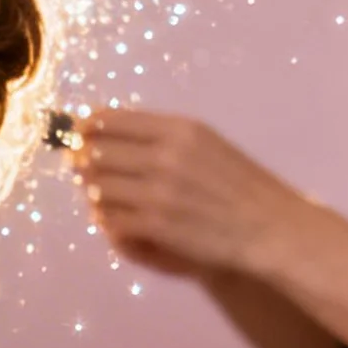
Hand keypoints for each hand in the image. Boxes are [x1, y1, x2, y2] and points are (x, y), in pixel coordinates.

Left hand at [79, 110, 306, 277]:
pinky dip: (106, 221)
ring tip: (103, 198)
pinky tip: (115, 221)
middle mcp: (166, 156)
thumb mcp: (205, 144)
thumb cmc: (239, 185)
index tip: (78, 137)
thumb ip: (160, 136)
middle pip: (95, 154)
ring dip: (93, 195)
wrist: (269, 227)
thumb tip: (103, 127)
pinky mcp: (156, 225)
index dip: (84, 129)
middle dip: (82, 163)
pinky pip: (109, 220)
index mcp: (178, 129)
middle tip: (81, 170)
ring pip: (97, 189)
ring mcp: (159, 192)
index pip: (108, 120)